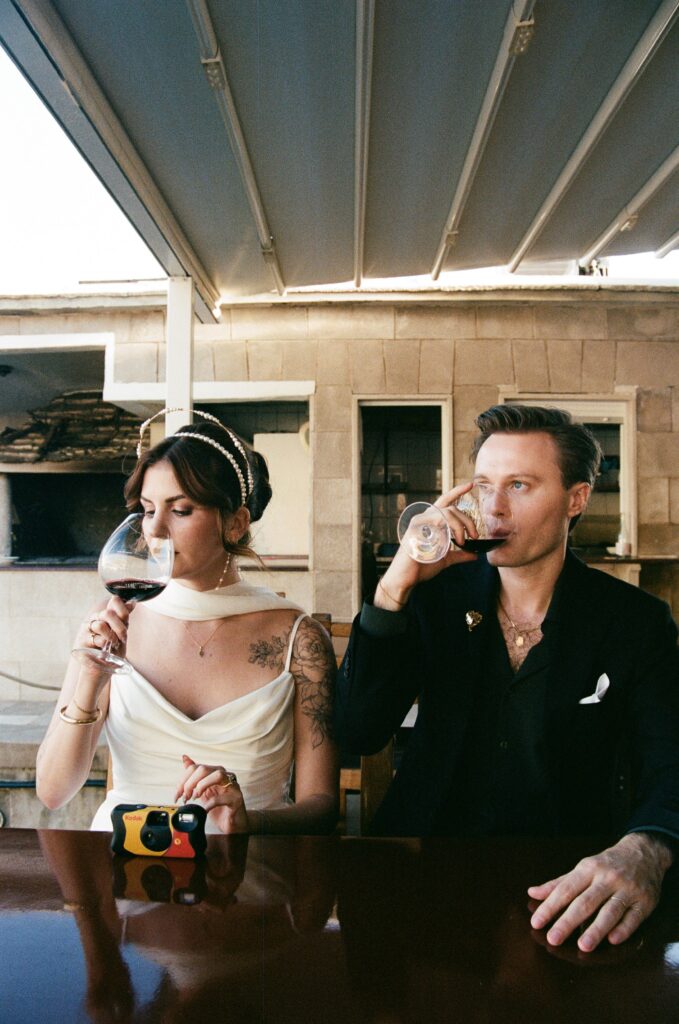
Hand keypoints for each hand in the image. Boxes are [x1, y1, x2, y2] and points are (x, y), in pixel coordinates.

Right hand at [76, 596, 131, 663]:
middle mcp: (96, 618)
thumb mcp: (122, 633)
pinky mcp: (82, 639)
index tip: (126, 621)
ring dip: (111, 637)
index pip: (115, 601)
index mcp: (107, 614)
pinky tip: (105, 649)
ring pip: (101, 625)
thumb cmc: (112, 650)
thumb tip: (132, 602)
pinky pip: (96, 639)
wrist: (101, 668)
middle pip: (109, 613)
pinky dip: (104, 645)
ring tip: (113, 644)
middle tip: (122, 638)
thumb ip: (124, 618)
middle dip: (119, 627)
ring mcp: (87, 628)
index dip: (123, 609)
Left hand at [175, 755, 248, 833]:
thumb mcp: (203, 791)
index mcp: (215, 772)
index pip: (195, 767)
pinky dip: (211, 803)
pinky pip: (224, 796)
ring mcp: (232, 786)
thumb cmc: (219, 807)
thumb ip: (194, 776)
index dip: (183, 781)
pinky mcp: (237, 798)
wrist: (234, 823)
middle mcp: (224, 775)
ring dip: (201, 786)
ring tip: (195, 798)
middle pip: (204, 769)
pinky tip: (205, 810)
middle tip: (185, 798)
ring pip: (217, 775)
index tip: (177, 795)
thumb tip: (185, 758)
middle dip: (189, 784)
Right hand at [375, 482, 479, 609]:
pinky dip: (451, 528)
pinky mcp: (417, 527)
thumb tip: (474, 555)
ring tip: (463, 542)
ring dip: (461, 526)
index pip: (444, 502)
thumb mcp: (446, 559)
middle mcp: (424, 518)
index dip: (457, 492)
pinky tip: (455, 540)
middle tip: (475, 536)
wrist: (407, 578)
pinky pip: (439, 519)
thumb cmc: (422, 567)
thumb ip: (460, 555)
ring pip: (447, 512)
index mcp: (430, 522)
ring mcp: (419, 521)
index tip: (470, 485)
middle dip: (467, 521)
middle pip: (452, 508)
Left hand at [528, 833, 671, 951]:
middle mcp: (607, 878)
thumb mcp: (583, 868)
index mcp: (588, 869)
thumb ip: (559, 883)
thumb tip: (532, 893)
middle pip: (585, 902)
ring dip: (596, 929)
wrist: (644, 852)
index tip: (537, 922)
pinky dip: (624, 929)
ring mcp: (627, 890)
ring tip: (583, 946)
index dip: (550, 906)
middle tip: (553, 939)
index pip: (566, 889)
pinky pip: (633, 917)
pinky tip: (613, 940)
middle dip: (568, 921)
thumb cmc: (607, 864)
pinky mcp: (645, 902)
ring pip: (610, 911)